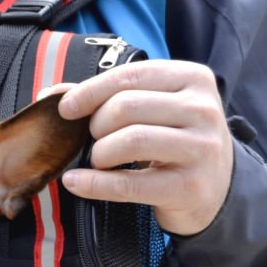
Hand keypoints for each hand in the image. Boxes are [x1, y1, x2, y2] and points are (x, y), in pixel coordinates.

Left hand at [40, 60, 233, 235]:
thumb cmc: (174, 141)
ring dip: (99, 153)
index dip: (90, 91)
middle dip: (96, 125)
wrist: (216, 190)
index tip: (66, 109)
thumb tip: (50, 94)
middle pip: (126, 106)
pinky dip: (94, 184)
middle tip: (94, 140)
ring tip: (99, 160)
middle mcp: (203, 109)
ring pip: (130, 141)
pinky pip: (129, 183)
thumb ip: (107, 97)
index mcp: (192, 79)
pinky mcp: (190, 187)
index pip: (130, 76)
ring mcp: (201, 149)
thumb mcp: (153, 110)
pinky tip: (76, 182)